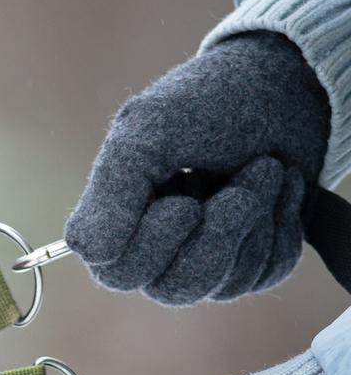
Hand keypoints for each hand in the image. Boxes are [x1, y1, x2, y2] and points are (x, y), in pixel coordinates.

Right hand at [66, 31, 329, 304]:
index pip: (117, 272)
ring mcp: (205, 262)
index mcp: (116, 220)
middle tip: (244, 178)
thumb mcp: (150, 132)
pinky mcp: (252, 264)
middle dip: (218, 232)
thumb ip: (111, 191)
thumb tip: (88, 250)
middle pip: (173, 288)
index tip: (184, 200)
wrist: (286, 86)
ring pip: (224, 284)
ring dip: (255, 217)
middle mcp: (156, 251)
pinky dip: (282, 223)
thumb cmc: (209, 103)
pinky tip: (278, 187)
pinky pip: (266, 272)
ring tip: (265, 167)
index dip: (153, 244)